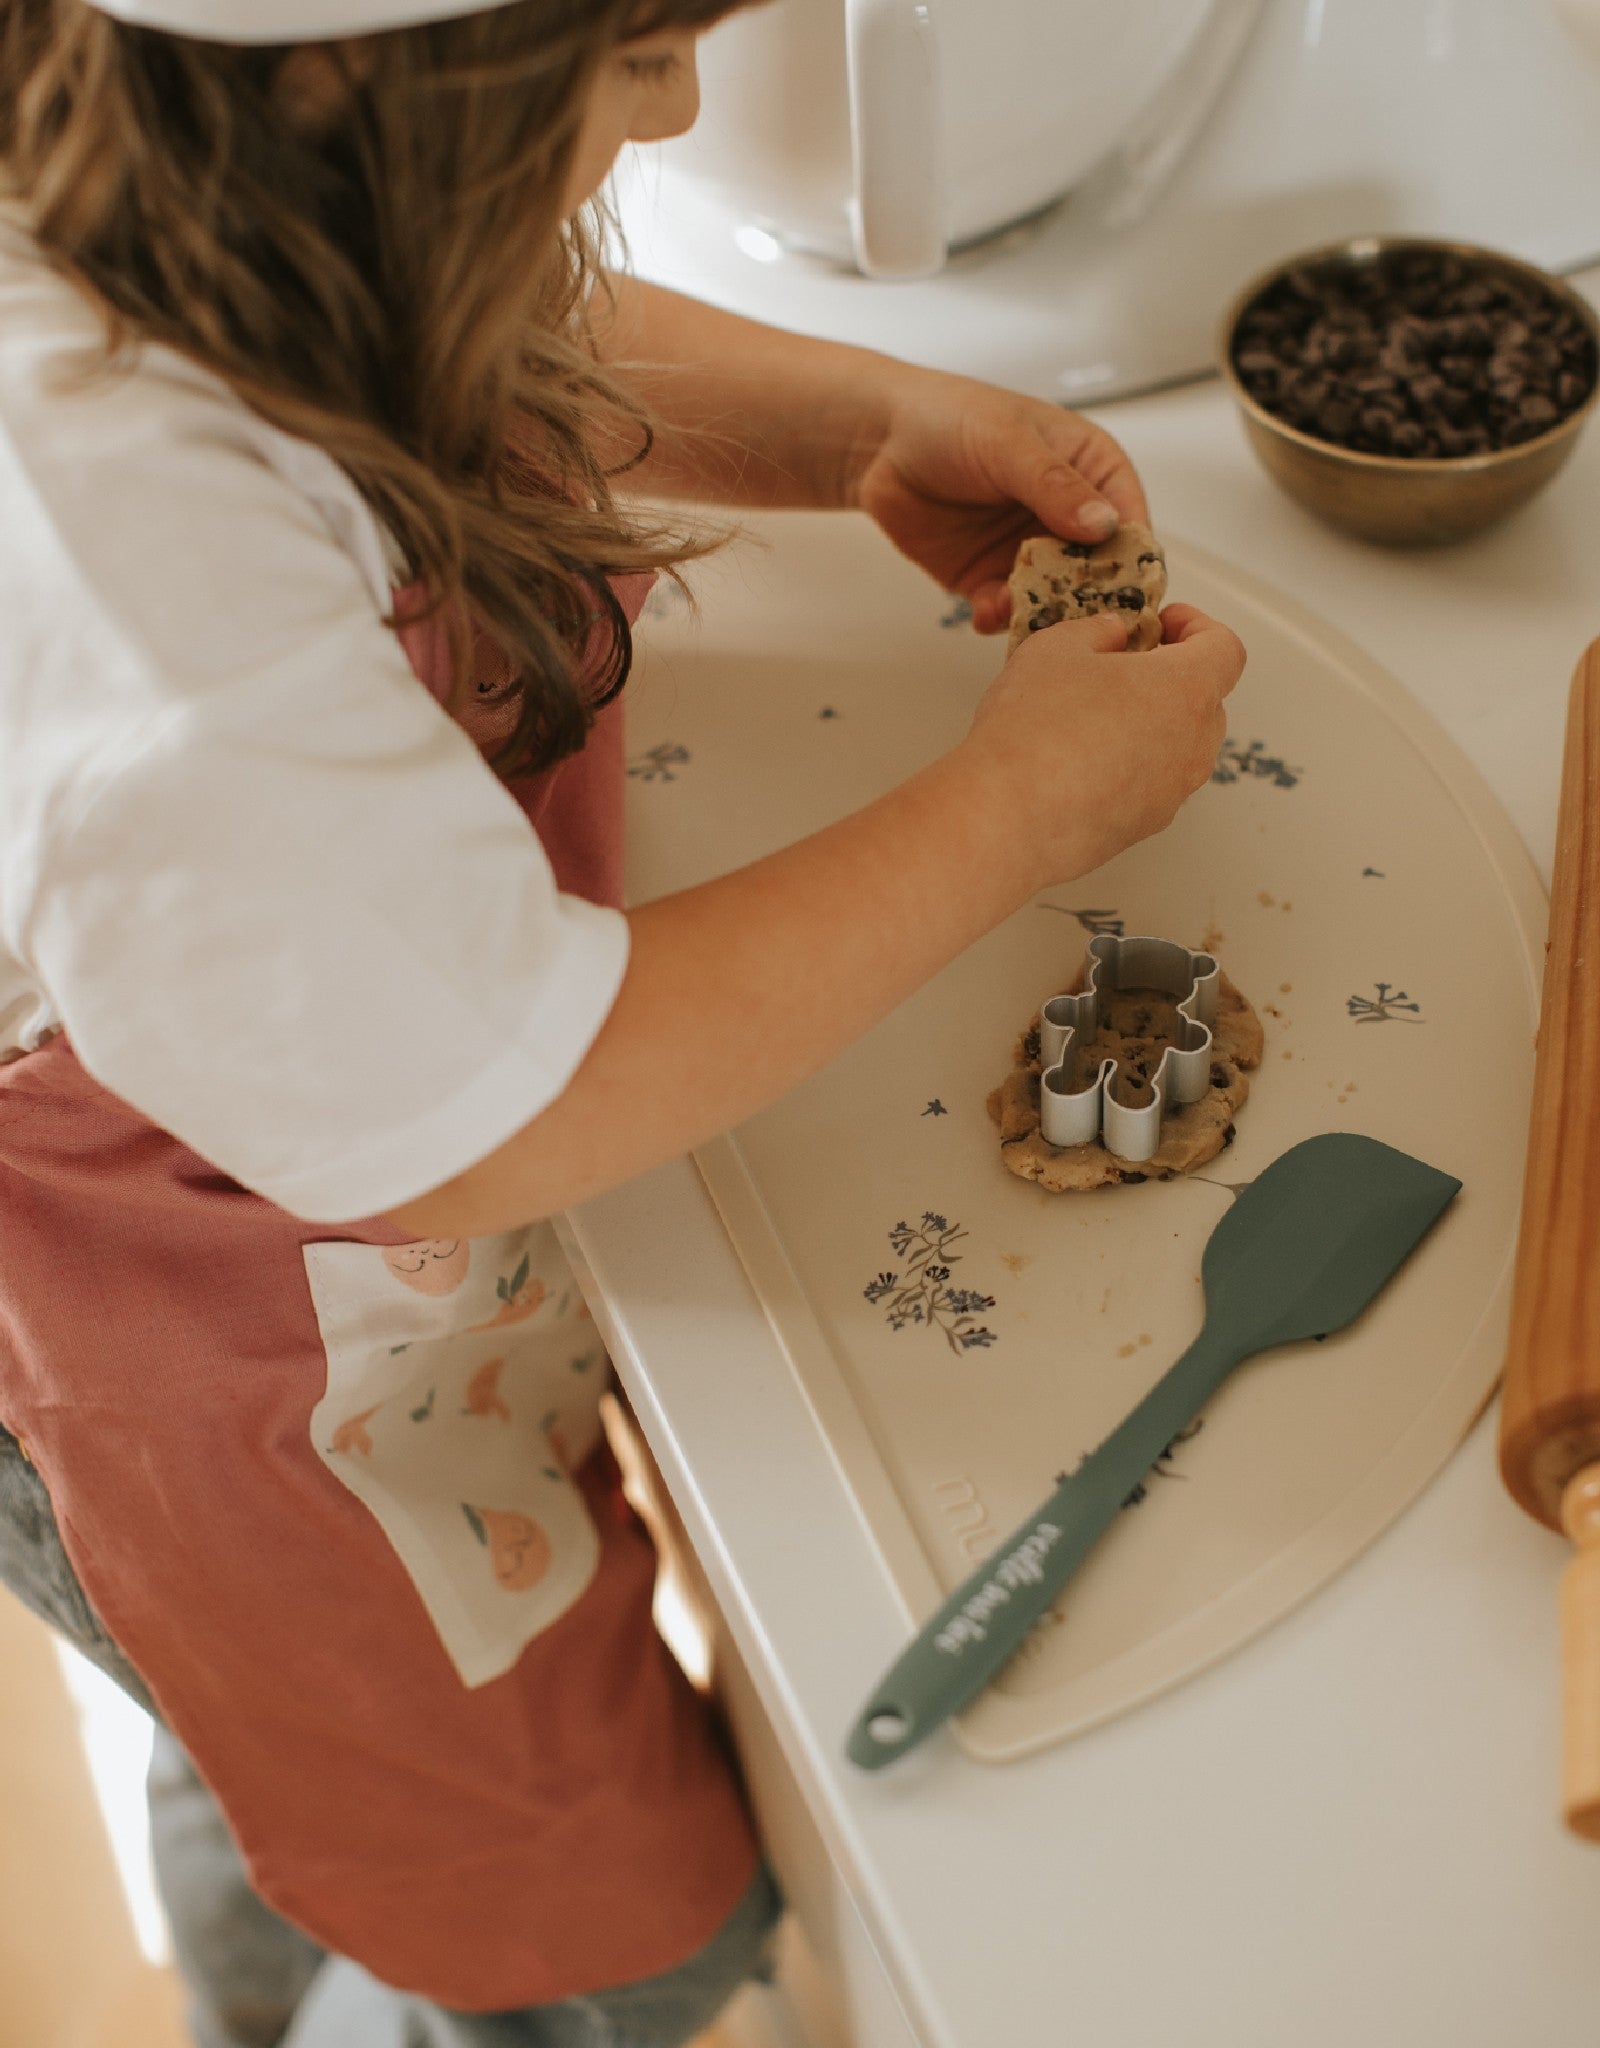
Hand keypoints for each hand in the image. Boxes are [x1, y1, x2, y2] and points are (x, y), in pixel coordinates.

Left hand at [850, 366, 1149, 633]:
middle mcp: (1068, 517)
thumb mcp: (1009, 442)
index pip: (1130, 522)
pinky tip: (986, 614)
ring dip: (1042, 612)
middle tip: (1074, 615)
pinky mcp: (990, 579)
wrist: (880, 441)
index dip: (1133, 559)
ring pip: (1054, 597)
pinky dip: (1000, 618)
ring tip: (1021, 614)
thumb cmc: (951, 419)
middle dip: (1086, 597)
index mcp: (1091, 472)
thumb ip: (1054, 485)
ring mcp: (1030, 552)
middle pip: (1097, 572)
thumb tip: (1104, 524)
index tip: (1128, 590)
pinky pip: (1006, 610)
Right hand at [960, 603, 1245, 892]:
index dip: (1199, 627)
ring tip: (1096, 715)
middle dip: (1172, 677)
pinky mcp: (1143, 828)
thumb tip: (1112, 635)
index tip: (1166, 623)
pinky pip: (1150, 786)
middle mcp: (1192, 746)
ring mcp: (1171, 794)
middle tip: (1125, 666)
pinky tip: (1079, 761)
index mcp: (1185, 690)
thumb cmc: (1033, 730)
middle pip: (1205, 700)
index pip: (1225, 649)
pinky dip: (1129, 767)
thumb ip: (1095, 631)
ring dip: (1150, 725)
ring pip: (1178, 747)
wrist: (1005, 818)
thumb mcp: (1055, 647)